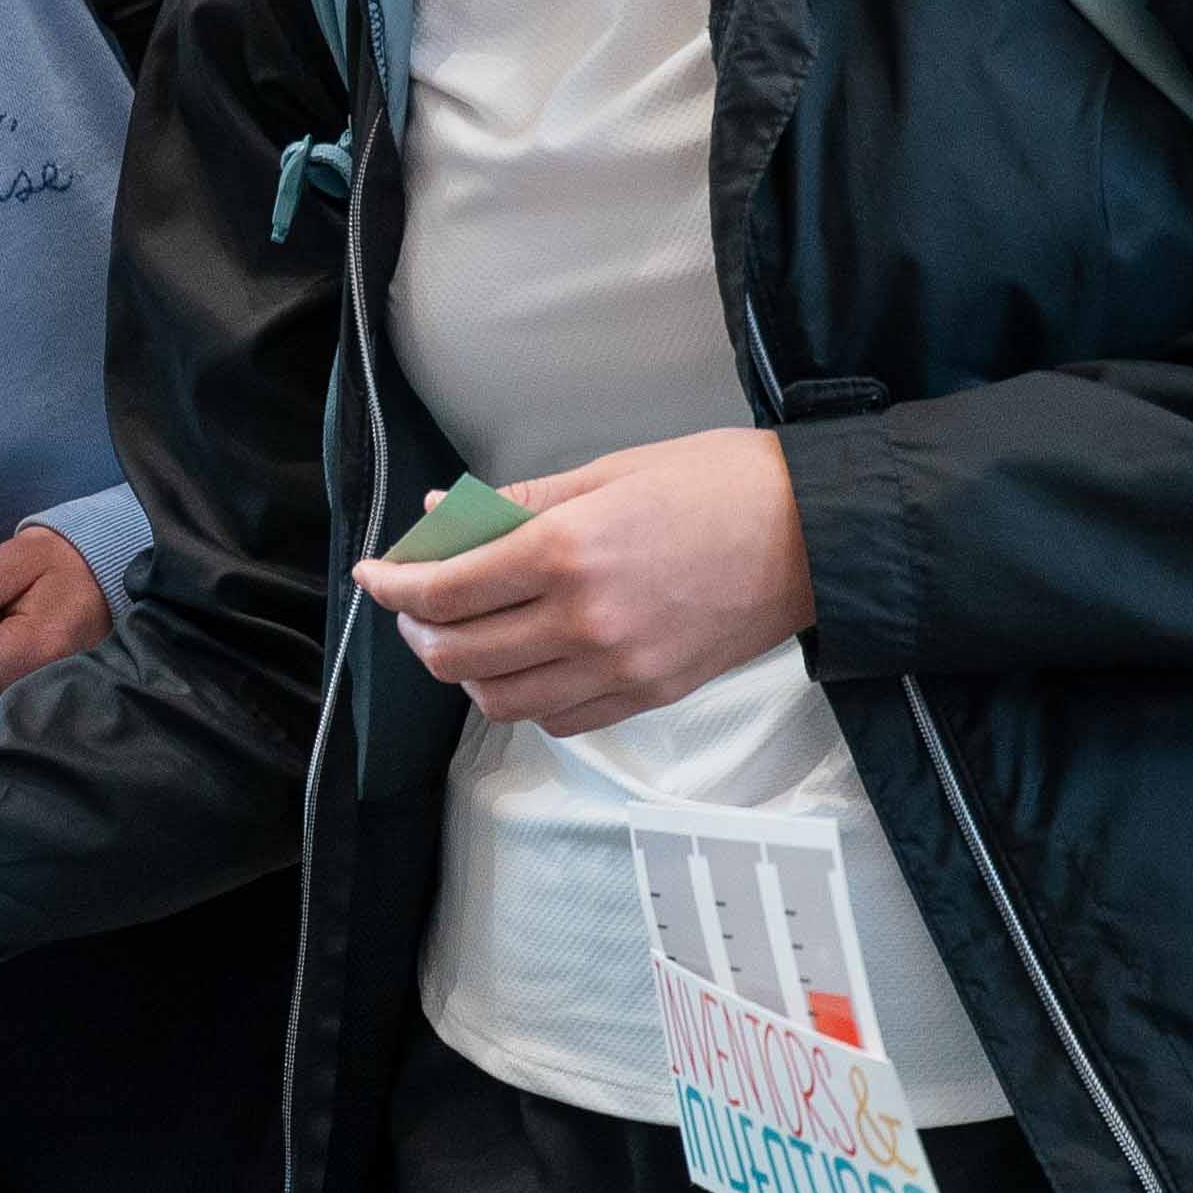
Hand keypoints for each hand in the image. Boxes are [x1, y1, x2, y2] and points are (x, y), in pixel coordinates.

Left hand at [352, 432, 813, 737]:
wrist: (817, 535)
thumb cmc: (719, 485)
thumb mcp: (609, 471)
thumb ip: (517, 504)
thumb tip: (443, 514)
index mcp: (569, 551)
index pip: (446, 589)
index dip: (394, 584)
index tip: (375, 574)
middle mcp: (586, 621)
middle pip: (458, 655)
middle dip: (417, 632)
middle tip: (413, 606)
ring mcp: (618, 669)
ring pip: (499, 701)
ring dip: (465, 673)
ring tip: (464, 637)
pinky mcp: (648, 696)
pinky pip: (558, 720)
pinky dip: (523, 698)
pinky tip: (525, 663)